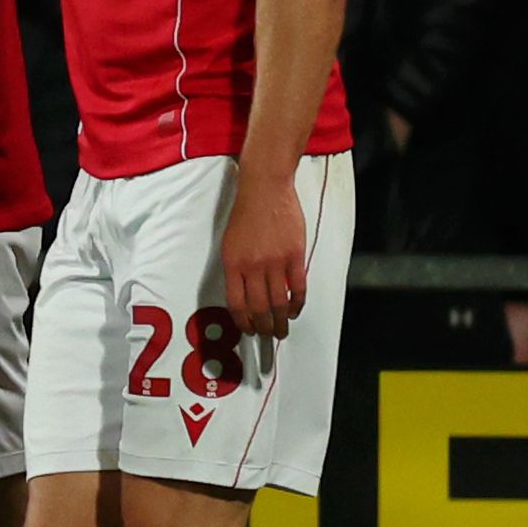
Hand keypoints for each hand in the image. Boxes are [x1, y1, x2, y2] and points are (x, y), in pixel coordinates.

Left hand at [222, 168, 309, 336]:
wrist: (264, 189)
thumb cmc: (245, 214)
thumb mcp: (231, 242)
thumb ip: (237, 268)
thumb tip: (244, 292)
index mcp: (232, 263)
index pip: (236, 303)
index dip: (243, 322)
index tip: (248, 331)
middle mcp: (252, 266)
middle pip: (258, 307)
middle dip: (263, 327)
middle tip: (268, 337)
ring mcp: (275, 262)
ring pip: (278, 302)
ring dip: (280, 321)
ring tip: (282, 331)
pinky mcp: (294, 256)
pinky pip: (297, 287)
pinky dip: (296, 303)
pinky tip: (294, 311)